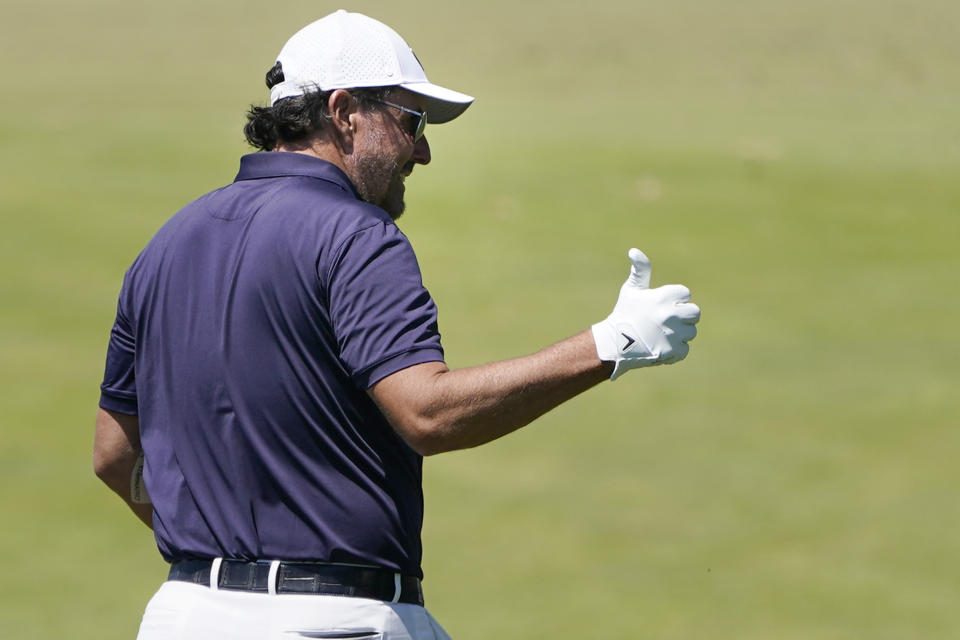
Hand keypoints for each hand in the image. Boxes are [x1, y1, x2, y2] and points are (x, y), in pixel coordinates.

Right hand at [591, 248, 700, 379]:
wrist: (614, 343)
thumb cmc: (624, 314)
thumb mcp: (631, 290)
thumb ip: (640, 270)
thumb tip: (634, 251)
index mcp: (664, 296)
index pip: (685, 294)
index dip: (674, 300)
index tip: (660, 305)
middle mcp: (671, 314)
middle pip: (695, 313)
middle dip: (684, 316)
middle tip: (667, 321)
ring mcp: (673, 334)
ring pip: (690, 332)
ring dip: (679, 334)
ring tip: (660, 335)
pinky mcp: (673, 351)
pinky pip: (684, 348)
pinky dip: (674, 350)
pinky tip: (660, 346)